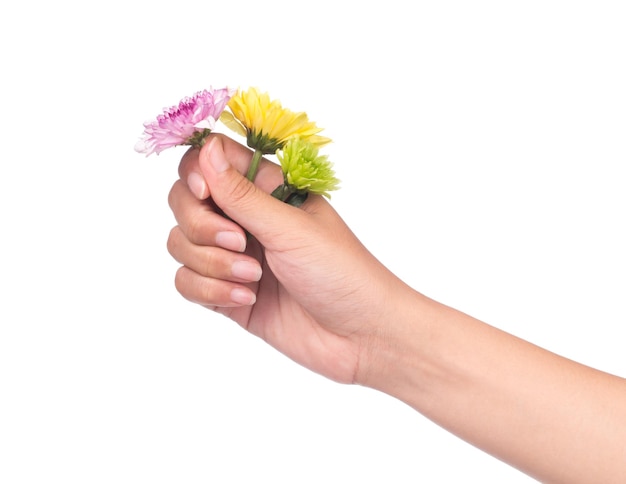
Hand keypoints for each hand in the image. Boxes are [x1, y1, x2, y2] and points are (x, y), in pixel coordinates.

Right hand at [167, 134, 410, 383]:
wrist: (359, 337)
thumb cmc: (341, 272)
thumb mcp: (291, 228)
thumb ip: (242, 194)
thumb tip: (207, 149)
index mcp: (266, 191)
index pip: (211, 162)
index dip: (197, 173)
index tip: (205, 193)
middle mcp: (245, 219)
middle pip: (184, 202)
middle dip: (201, 225)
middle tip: (240, 243)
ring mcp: (234, 257)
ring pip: (181, 244)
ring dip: (210, 264)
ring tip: (252, 279)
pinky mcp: (226, 293)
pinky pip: (187, 282)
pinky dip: (210, 291)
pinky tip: (246, 300)